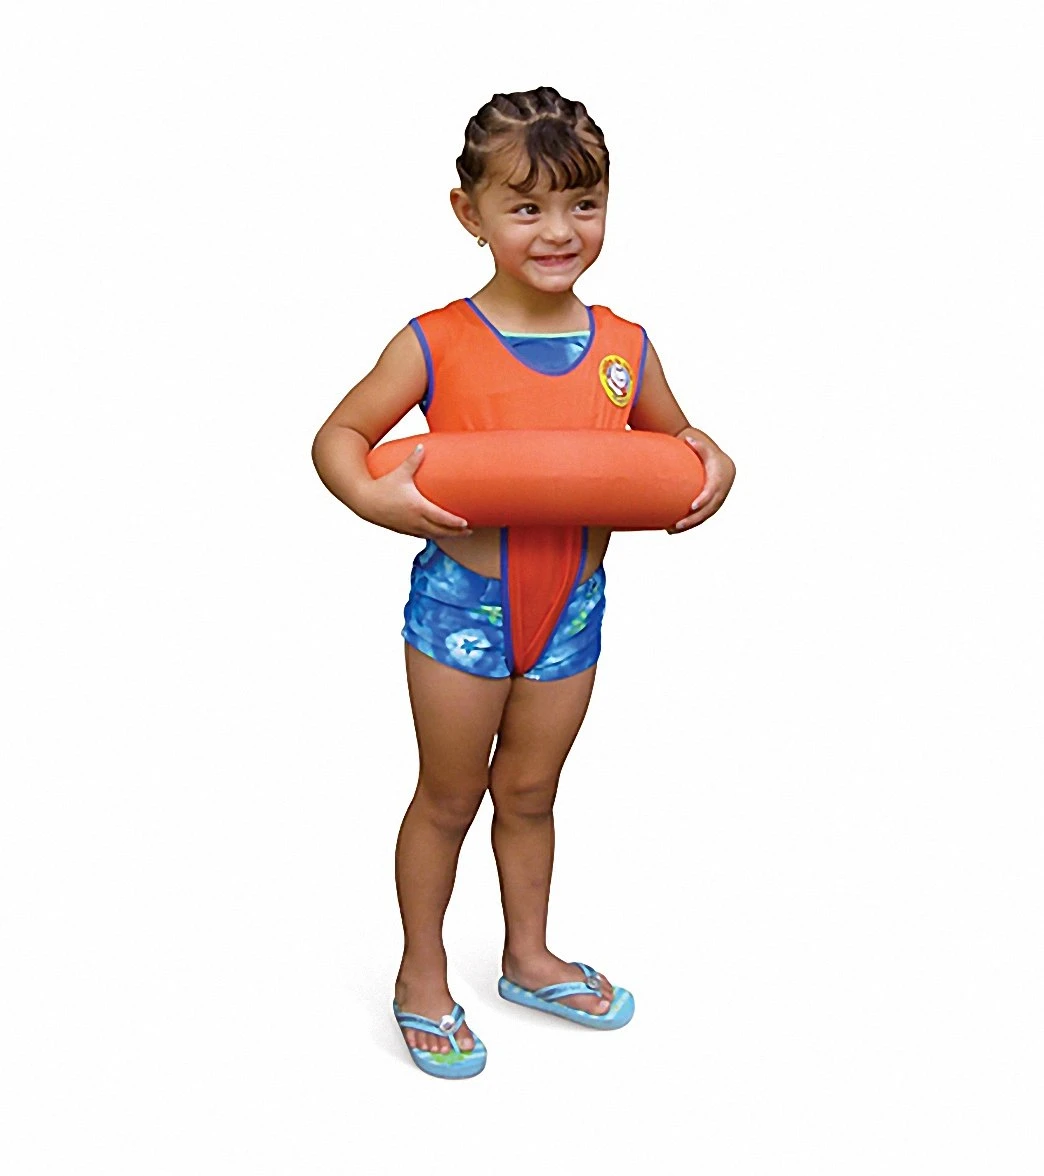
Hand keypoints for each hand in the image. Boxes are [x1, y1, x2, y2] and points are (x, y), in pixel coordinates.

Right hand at [358, 443, 472, 538]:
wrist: (364, 501)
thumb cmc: (382, 486)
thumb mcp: (400, 472)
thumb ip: (413, 460)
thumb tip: (422, 446)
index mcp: (417, 507)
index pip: (441, 518)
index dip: (455, 523)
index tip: (466, 524)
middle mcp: (415, 520)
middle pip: (440, 531)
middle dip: (456, 533)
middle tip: (469, 531)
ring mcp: (409, 527)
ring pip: (432, 535)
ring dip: (446, 536)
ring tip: (458, 534)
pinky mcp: (402, 530)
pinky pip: (421, 536)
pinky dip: (432, 536)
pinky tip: (438, 534)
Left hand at [667, 430, 735, 533]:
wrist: (723, 466)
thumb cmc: (711, 457)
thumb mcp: (707, 450)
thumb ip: (699, 446)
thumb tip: (688, 439)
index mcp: (719, 480)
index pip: (712, 492)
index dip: (703, 500)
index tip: (692, 506)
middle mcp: (719, 494)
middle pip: (707, 510)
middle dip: (693, 518)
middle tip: (677, 524)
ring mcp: (716, 502)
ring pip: (703, 517)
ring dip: (689, 525)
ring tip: (671, 529)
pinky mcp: (710, 508)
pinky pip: (700, 518)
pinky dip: (688, 524)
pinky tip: (673, 529)